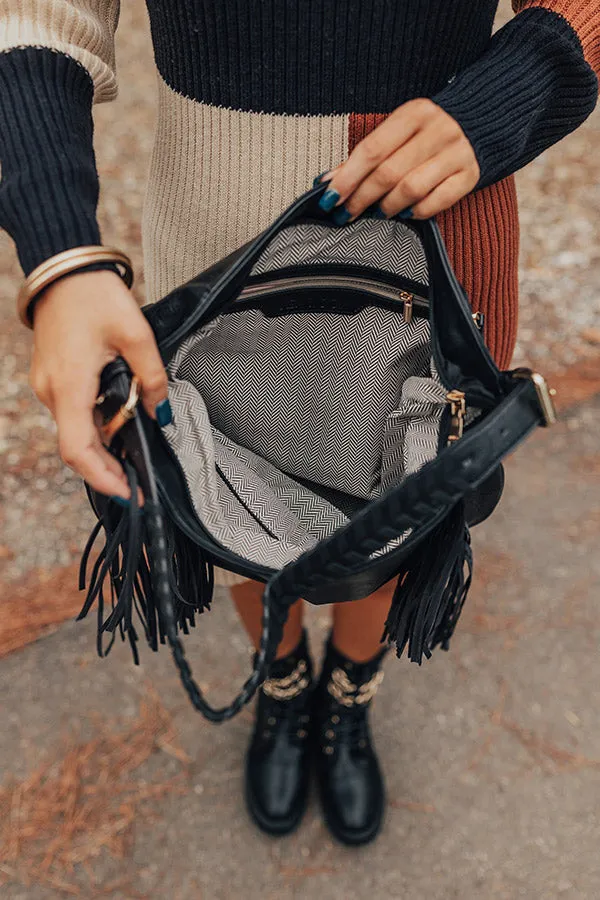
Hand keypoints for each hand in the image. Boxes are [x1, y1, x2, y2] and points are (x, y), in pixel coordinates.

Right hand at [29, 269, 168, 500]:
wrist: (63, 269)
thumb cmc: (95, 296)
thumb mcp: (137, 334)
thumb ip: (153, 378)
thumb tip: (162, 413)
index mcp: (71, 385)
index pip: (78, 450)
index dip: (103, 477)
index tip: (128, 492)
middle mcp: (52, 391)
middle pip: (77, 447)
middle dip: (107, 469)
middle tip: (138, 483)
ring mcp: (48, 385)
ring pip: (75, 431)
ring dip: (102, 448)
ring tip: (134, 458)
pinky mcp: (52, 378)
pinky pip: (72, 413)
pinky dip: (94, 426)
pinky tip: (118, 425)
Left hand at [318, 99, 479, 220]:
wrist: (477, 123)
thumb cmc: (424, 133)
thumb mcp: (395, 133)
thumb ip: (363, 157)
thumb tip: (326, 181)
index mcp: (413, 113)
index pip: (372, 150)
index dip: (347, 178)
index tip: (329, 199)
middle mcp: (438, 130)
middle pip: (389, 173)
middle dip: (361, 198)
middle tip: (346, 214)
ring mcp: (457, 152)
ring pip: (411, 189)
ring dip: (387, 207)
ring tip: (376, 213)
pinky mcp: (470, 174)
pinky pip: (437, 201)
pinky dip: (416, 212)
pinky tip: (405, 213)